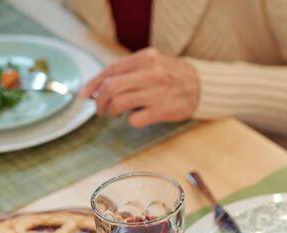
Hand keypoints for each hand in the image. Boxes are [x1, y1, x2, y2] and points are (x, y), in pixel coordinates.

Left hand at [80, 48, 199, 128]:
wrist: (202, 87)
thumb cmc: (171, 76)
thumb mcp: (152, 64)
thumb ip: (129, 71)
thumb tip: (98, 87)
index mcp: (145, 58)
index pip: (111, 70)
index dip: (93, 83)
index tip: (84, 94)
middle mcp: (151, 73)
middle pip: (111, 87)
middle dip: (100, 100)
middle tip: (100, 108)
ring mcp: (157, 92)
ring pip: (119, 103)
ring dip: (112, 111)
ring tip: (116, 113)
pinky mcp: (162, 110)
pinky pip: (134, 120)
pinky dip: (131, 120)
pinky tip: (139, 116)